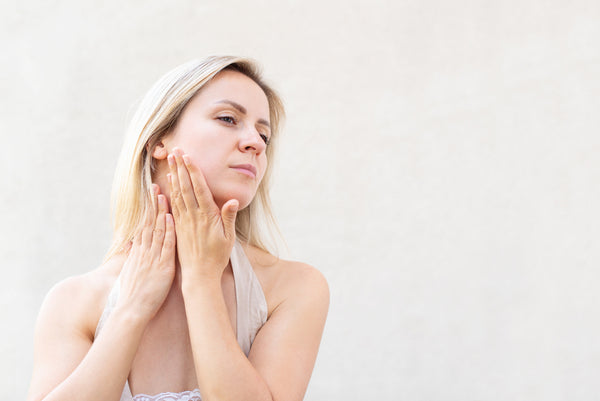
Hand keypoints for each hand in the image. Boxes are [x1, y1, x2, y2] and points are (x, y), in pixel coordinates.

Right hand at [116, 184, 175, 320]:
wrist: (131, 311)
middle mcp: (144, 252)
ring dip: (160, 212)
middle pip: (149, 223)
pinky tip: (170, 218)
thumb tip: (128, 243)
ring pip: (157, 230)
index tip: (151, 195)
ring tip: (163, 194)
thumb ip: (130, 255)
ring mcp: (152, 258)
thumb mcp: (128, 270)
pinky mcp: (162, 266)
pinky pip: (166, 245)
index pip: (143, 226)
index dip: (147, 210)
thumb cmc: (131, 294)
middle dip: (153, 204)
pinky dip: (168, 231)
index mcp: (138, 252)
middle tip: (156, 185)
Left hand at [167, 147, 238, 280]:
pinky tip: (166, 183)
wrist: (200, 275)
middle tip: (175, 151)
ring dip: (173, 176)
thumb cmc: (217, 256)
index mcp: (207, 217)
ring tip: (170, 161)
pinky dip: (169, 192)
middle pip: (185, 187)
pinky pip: (172, 206)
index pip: (199, 188)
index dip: (192, 171)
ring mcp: (183, 222)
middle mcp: (193, 217)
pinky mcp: (177, 227)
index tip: (188, 157)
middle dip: (180, 168)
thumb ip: (228, 217)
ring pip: (177, 194)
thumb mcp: (228, 238)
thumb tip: (230, 200)